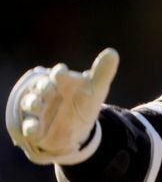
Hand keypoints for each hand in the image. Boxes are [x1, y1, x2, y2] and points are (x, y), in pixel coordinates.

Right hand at [6, 48, 118, 164]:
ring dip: (32, 103)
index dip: (60, 74)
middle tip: (49, 89)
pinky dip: (30, 127)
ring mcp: (38, 109)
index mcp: (63, 81)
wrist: (74, 128)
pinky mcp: (34, 126)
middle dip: (44, 87)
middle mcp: (47, 92)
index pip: (60, 74)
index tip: (61, 73)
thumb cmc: (83, 102)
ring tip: (36, 105)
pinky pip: (29, 126)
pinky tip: (34, 129)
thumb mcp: (95, 89)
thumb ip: (103, 72)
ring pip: (30, 103)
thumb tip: (113, 52)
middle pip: (42, 87)